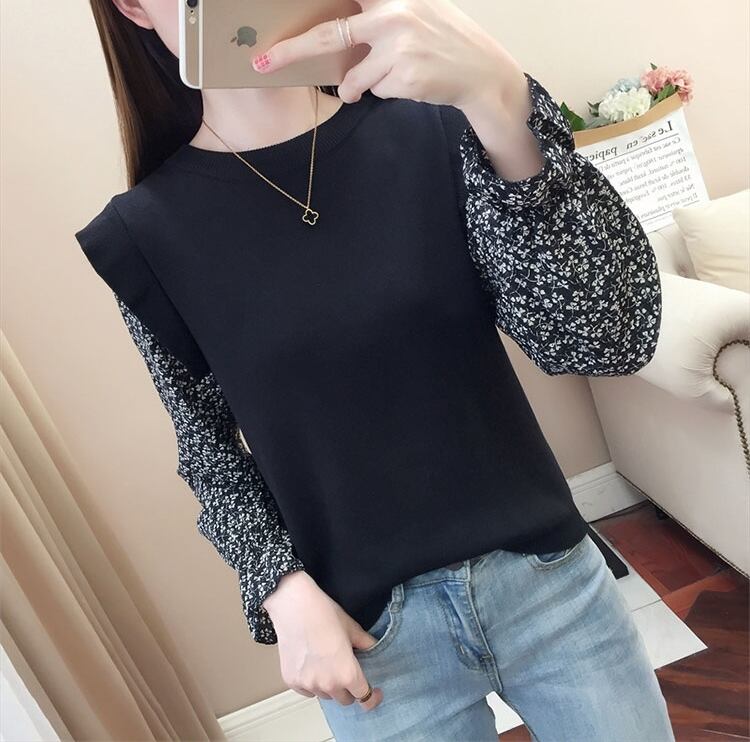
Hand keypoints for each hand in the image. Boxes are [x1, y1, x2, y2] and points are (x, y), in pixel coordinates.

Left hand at [252, 0, 522, 111]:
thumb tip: (337, 34)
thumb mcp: (418, 10)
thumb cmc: (446, 40)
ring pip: (353, 77)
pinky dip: (383, 92)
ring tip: (382, 80)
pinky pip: (375, 91)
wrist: (482, 73)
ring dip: (355, 87)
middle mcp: (392, 16)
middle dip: (290, 52)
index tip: (273, 5)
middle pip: (328, 35)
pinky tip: (408, 82)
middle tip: (262, 64)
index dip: (313, 3)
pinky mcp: (403, 78)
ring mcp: (398, 48)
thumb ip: (379, 13)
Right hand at [263, 570, 384, 710]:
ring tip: (326, 663)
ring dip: (329, 686)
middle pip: (344, 699)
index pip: (364, 697)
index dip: (371, 696)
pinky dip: (312, 682)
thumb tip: (374, 650)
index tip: (374, 692)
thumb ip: (366, 644)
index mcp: (347, 673)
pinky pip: (307, 691)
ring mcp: (307, 684)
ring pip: (325, 695)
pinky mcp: (292, 681)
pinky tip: (311, 663)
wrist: (293, 606)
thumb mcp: (351, 627)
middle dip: (349, 689)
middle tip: (346, 670)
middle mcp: (328, 684)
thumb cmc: (323, 613)